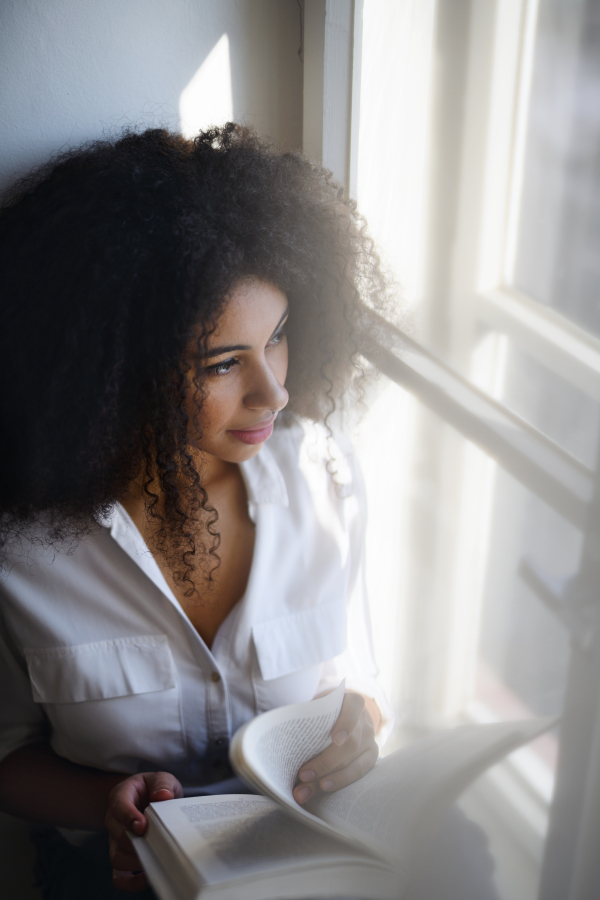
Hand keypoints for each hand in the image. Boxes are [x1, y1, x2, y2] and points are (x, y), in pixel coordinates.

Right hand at [105, 771, 182, 891]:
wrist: (152, 798)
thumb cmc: (155, 788)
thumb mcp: (161, 778)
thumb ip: (162, 784)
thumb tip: (163, 796)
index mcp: (121, 796)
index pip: (118, 806)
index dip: (129, 817)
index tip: (143, 826)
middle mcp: (113, 820)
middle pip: (118, 835)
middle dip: (137, 842)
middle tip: (158, 843)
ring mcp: (115, 840)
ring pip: (117, 857)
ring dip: (136, 861)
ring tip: (157, 858)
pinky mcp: (122, 856)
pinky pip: (118, 876)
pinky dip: (131, 882)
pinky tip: (148, 878)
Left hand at [293, 692, 378, 804]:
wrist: (343, 716)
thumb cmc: (324, 712)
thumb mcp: (318, 710)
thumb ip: (307, 722)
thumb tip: (285, 747)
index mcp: (352, 703)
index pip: (354, 709)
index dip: (346, 724)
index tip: (336, 740)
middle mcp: (365, 722)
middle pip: (351, 743)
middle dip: (326, 761)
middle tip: (303, 774)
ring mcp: (370, 740)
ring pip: (353, 762)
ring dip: (328, 777)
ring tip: (306, 788)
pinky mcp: (371, 757)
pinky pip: (358, 772)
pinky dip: (339, 781)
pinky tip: (323, 787)